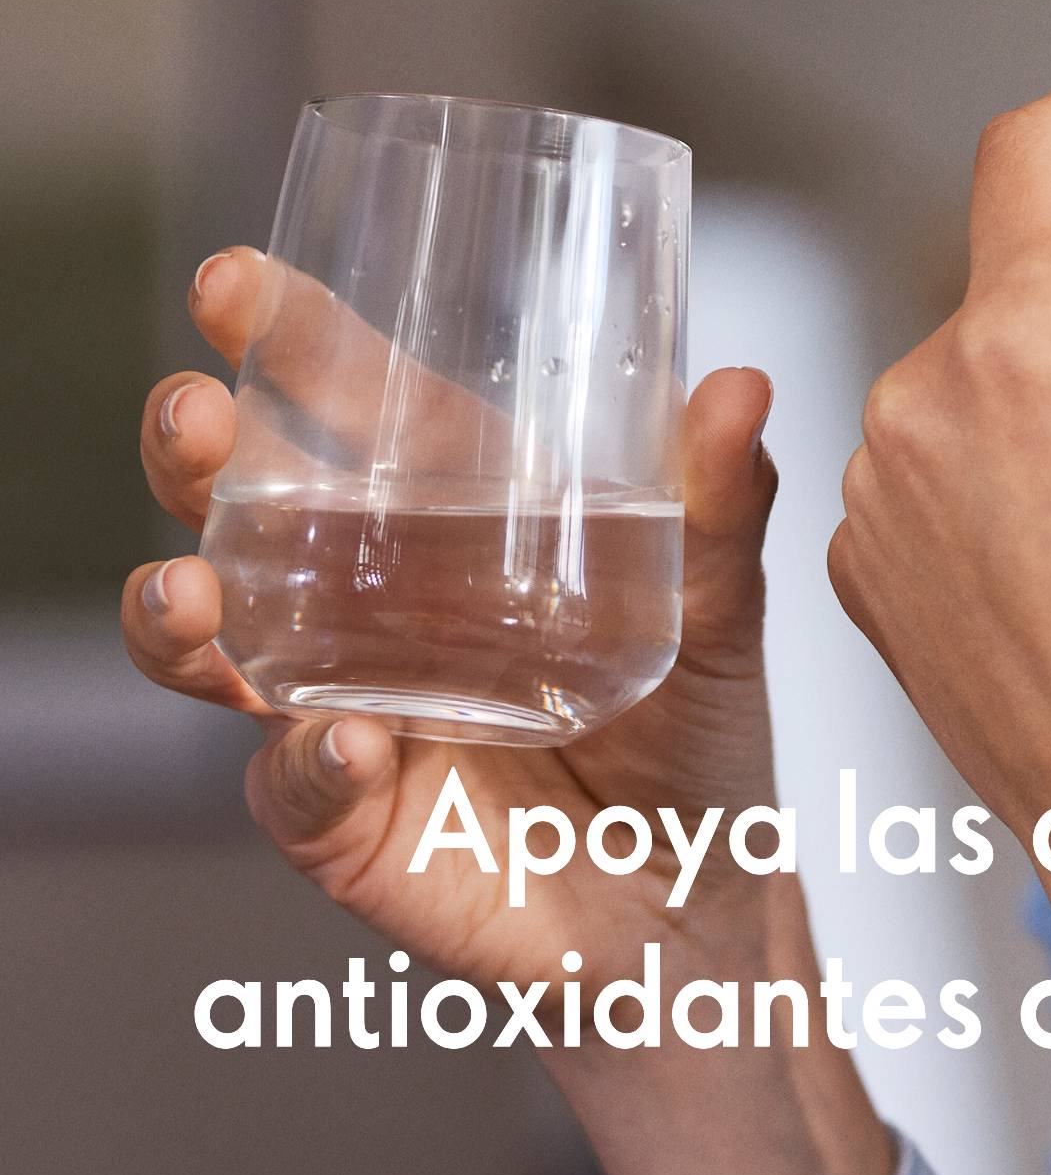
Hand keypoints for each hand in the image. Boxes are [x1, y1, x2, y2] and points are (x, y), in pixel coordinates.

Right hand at [126, 246, 783, 987]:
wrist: (705, 891)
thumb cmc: (698, 727)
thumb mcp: (722, 604)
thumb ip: (725, 503)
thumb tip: (741, 385)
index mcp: (452, 523)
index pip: (349, 412)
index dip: (284, 344)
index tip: (236, 283)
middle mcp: (374, 604)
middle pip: (243, 511)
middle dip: (195, 456)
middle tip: (195, 414)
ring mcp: (347, 705)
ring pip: (219, 647)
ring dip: (186, 612)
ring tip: (194, 593)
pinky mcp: (351, 818)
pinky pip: (298, 786)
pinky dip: (310, 761)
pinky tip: (346, 742)